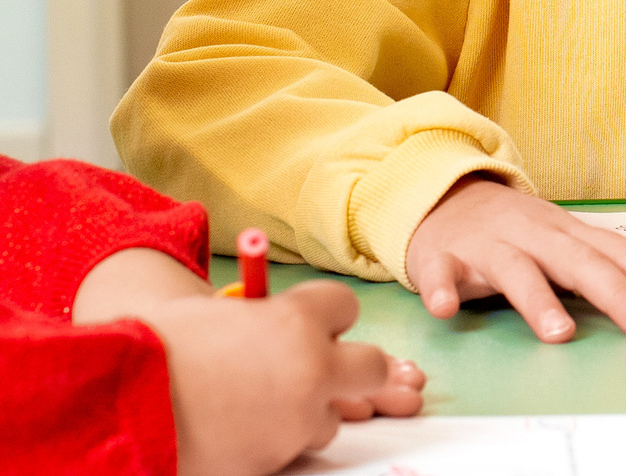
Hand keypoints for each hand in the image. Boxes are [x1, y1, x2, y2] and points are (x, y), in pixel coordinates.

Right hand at [75, 249, 424, 475]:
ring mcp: (296, 422)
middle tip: (317, 369)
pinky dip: (273, 440)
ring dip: (306, 410)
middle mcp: (311, 370)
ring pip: (331, 417)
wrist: (111, 406)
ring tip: (255, 405)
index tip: (308, 322)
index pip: (346, 307)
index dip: (325, 315)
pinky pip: (291, 448)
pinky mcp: (274, 463)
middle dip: (349, 367)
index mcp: (297, 319)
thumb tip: (292, 326)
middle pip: (371, 367)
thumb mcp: (218, 314)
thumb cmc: (155, 349)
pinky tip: (236, 430)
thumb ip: (265, 319)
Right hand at [407, 175, 625, 341]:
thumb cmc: (515, 231)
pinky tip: (446, 311)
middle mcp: (535, 235)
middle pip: (581, 263)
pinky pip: (440, 273)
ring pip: (516, 270)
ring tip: (560, 333)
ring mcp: (488, 244)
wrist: (443, 198)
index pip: (620, 254)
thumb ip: (608, 263)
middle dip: (618, 294)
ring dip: (538, 301)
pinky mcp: (442, 256)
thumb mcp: (565, 241)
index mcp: (569, 234)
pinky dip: (442, 289)